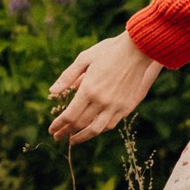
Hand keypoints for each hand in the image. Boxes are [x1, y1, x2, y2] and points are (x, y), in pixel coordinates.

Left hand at [47, 36, 161, 142]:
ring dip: (83, 137)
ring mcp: (116, 105)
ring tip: (73, 140)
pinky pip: (111, 124)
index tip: (51, 130)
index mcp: (89, 89)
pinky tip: (92, 129)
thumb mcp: (84, 59)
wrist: (138, 50)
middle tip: (57, 136)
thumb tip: (52, 91)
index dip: (59, 125)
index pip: (70, 115)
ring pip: (97, 129)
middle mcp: (102, 101)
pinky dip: (99, 130)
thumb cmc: (108, 51)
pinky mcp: (126, 106)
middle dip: (66, 132)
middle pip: (81, 124)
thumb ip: (67, 77)